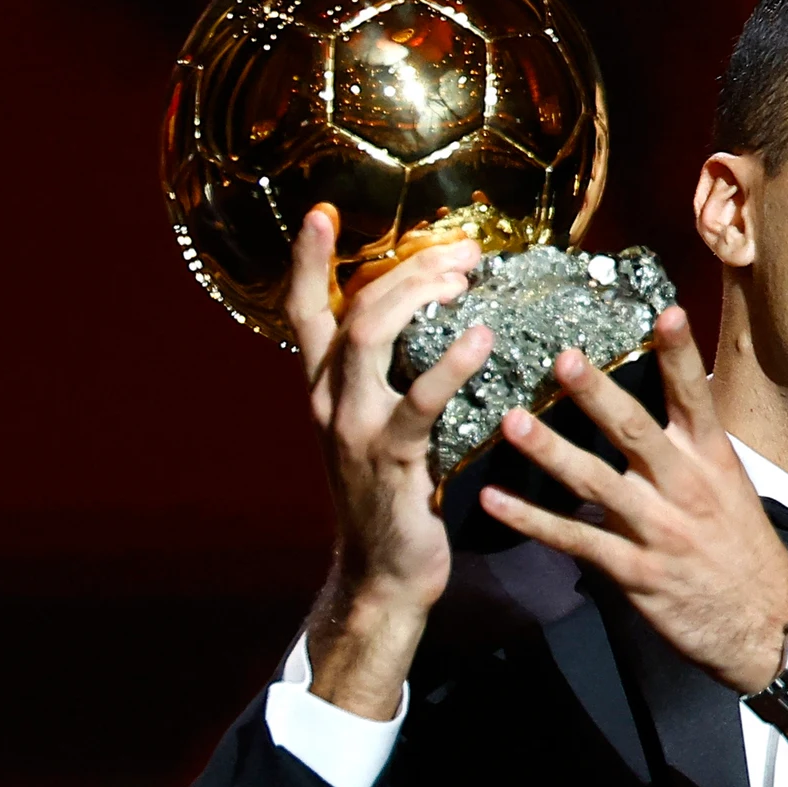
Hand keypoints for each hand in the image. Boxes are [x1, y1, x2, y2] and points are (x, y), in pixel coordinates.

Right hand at [285, 206, 492, 717]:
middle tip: (461, 251)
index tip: (321, 212)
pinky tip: (482, 341)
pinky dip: (451, 365)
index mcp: (325, 388)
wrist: (384, 574)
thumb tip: (447, 321)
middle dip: (408, 269)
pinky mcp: (389, 459)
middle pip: (354, 309)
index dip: (309, 261)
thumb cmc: (395, 494)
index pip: (305, 312)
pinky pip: (419, 401)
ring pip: (372, 338)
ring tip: (466, 277)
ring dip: (420, 297)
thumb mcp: (382, 428)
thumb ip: (395, 379)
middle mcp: (328, 400)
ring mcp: (353, 428)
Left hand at [479, 307, 787, 694]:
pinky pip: (576, 541)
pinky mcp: (636, 572)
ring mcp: (659, 530)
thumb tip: (661, 406)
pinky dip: (532, 521)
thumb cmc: (744, 551)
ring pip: (597, 484)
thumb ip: (688, 451)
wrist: (768, 627)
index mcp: (712, 460)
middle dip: (597, 393)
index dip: (680, 354)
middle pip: (636, 431)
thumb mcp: (730, 488)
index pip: (695, 397)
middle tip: (562, 358)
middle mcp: (685, 488)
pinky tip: (495, 501)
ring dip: (550, 452)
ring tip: (511, 422)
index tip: (666, 311)